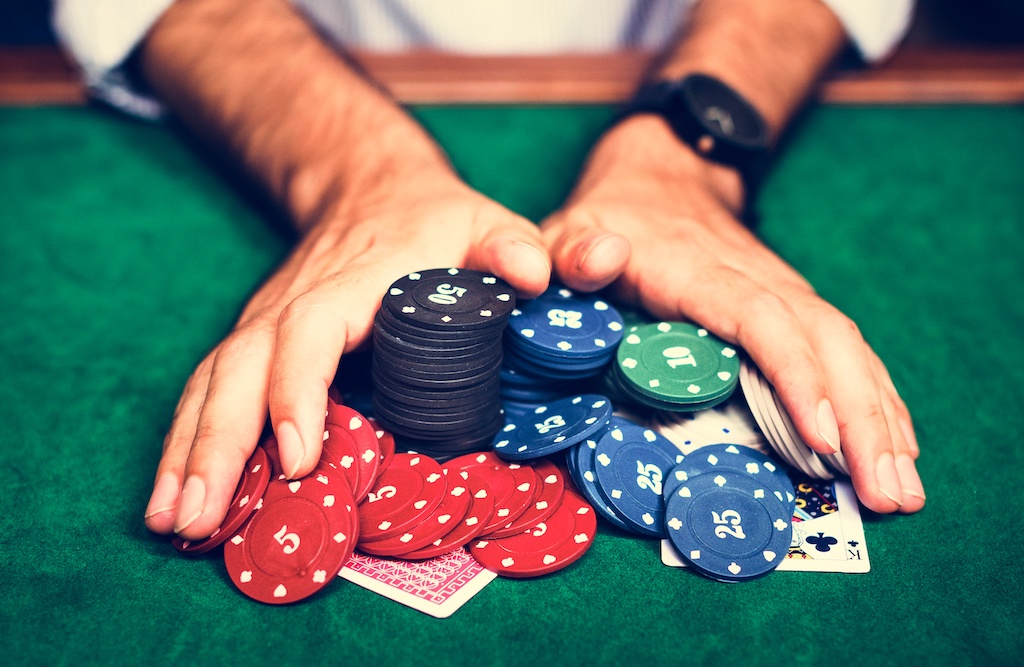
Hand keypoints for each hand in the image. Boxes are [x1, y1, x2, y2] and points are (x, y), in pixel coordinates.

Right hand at [144, 167, 549, 537]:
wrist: (372, 191)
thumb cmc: (432, 221)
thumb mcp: (481, 221)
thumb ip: (511, 245)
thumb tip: (535, 276)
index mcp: (349, 283)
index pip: (310, 332)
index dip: (299, 391)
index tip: (300, 455)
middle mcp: (291, 306)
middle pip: (239, 370)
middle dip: (217, 445)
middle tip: (198, 518)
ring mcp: (264, 325)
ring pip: (212, 387)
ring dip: (187, 456)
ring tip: (172, 522)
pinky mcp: (255, 345)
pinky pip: (211, 394)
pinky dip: (188, 445)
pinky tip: (175, 497)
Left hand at [542, 116, 924, 513]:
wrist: (660, 177)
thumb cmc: (610, 219)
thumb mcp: (570, 229)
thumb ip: (572, 251)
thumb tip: (601, 256)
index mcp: (699, 271)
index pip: (761, 319)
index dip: (796, 376)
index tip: (822, 437)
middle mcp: (755, 279)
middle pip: (825, 341)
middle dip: (862, 419)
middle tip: (886, 494)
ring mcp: (782, 291)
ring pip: (846, 348)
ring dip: (880, 417)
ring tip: (903, 489)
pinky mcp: (793, 305)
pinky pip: (845, 351)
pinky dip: (875, 398)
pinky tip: (893, 444)